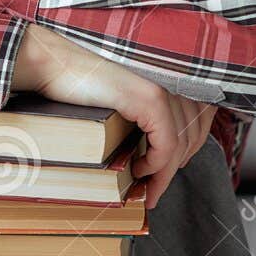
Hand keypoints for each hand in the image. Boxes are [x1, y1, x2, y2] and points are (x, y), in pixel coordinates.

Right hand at [15, 24, 217, 209]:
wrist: (54, 64)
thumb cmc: (81, 83)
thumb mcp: (123, 101)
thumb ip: (146, 115)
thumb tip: (158, 154)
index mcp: (172, 74)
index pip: (201, 117)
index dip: (191, 148)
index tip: (170, 172)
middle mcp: (174, 77)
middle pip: (194, 132)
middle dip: (176, 167)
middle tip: (155, 191)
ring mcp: (164, 86)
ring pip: (182, 142)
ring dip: (165, 173)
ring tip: (146, 189)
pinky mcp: (150, 97)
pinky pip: (167, 143)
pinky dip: (156, 164)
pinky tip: (139, 170)